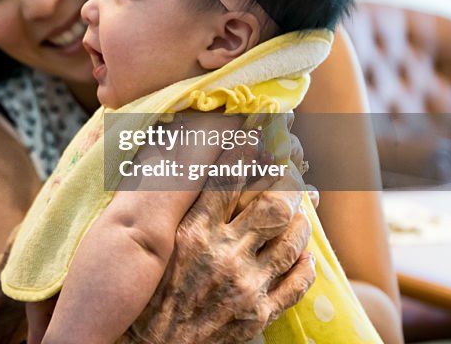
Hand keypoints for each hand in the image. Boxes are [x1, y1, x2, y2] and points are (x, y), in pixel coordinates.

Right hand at [120, 145, 316, 343]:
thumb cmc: (145, 296)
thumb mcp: (153, 245)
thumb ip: (176, 211)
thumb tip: (187, 171)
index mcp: (191, 234)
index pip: (228, 179)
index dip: (246, 152)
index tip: (256, 135)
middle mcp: (223, 256)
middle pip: (273, 204)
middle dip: (288, 180)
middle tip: (293, 167)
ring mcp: (246, 286)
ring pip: (291, 240)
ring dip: (300, 219)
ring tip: (300, 208)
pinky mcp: (259, 314)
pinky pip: (297, 283)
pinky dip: (305, 264)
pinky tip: (304, 254)